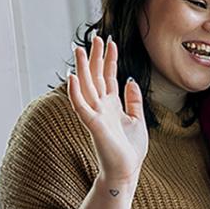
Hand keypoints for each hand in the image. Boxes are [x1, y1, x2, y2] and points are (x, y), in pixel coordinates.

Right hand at [67, 35, 147, 185]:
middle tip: (94, 36)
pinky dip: (75, 92)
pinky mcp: (93, 125)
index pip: (109, 76)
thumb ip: (134, 100)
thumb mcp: (137, 119)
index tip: (110, 41)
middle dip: (95, 56)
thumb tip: (131, 80)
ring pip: (86, 87)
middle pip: (96, 76)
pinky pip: (81, 106)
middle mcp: (101, 106)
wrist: (126, 171)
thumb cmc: (130, 149)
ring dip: (82, 69)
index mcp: (111, 104)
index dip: (109, 58)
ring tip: (79, 50)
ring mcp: (95, 115)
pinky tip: (72, 77)